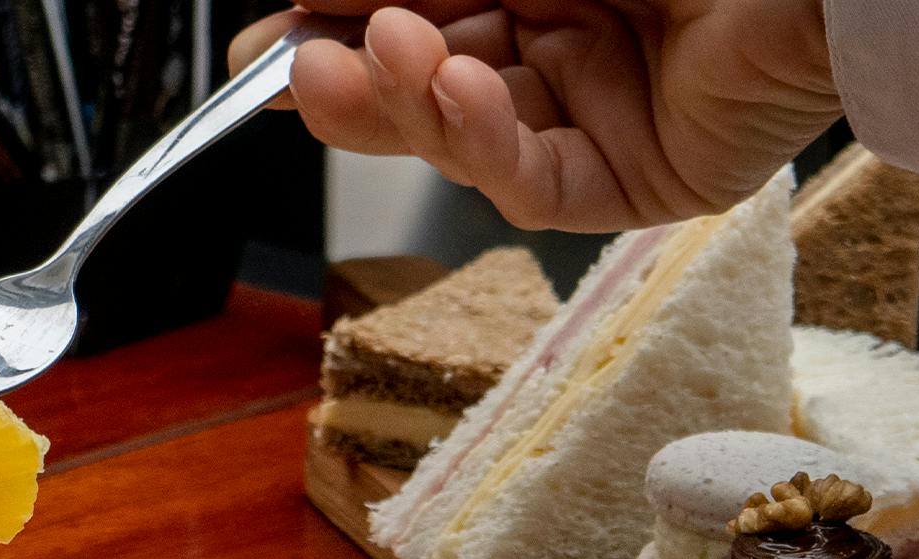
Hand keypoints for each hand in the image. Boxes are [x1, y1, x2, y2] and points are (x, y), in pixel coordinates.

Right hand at [232, 0, 840, 231]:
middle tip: (291, 72)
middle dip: (355, 80)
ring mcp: (606, 113)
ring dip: (407, 105)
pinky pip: (538, 182)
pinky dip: (481, 148)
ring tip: (371, 58)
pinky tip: (461, 96)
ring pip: (469, 139)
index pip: (421, 14)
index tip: (273, 35)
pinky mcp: (645, 179)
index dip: (340, 26)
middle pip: (430, 83)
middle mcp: (573, 41)